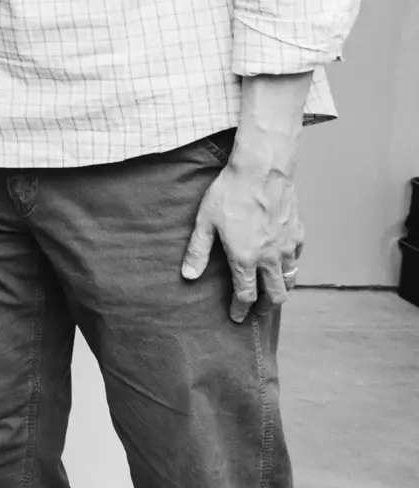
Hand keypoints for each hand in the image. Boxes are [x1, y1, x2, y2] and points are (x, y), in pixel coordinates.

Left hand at [181, 155, 303, 322]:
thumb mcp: (205, 222)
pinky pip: (297, 258)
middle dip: (266, 308)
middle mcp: (270, 258)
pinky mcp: (298, 233)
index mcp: (245, 259)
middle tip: (258, 311)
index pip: (246, 295)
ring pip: (290, 280)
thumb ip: (198, 251)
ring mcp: (287, 247)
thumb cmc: (229, 193)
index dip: (241, 309)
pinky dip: (290, 266)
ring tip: (272, 292)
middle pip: (275, 296)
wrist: (261, 171)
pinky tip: (283, 263)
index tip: (237, 316)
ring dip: (281, 290)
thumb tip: (188, 276)